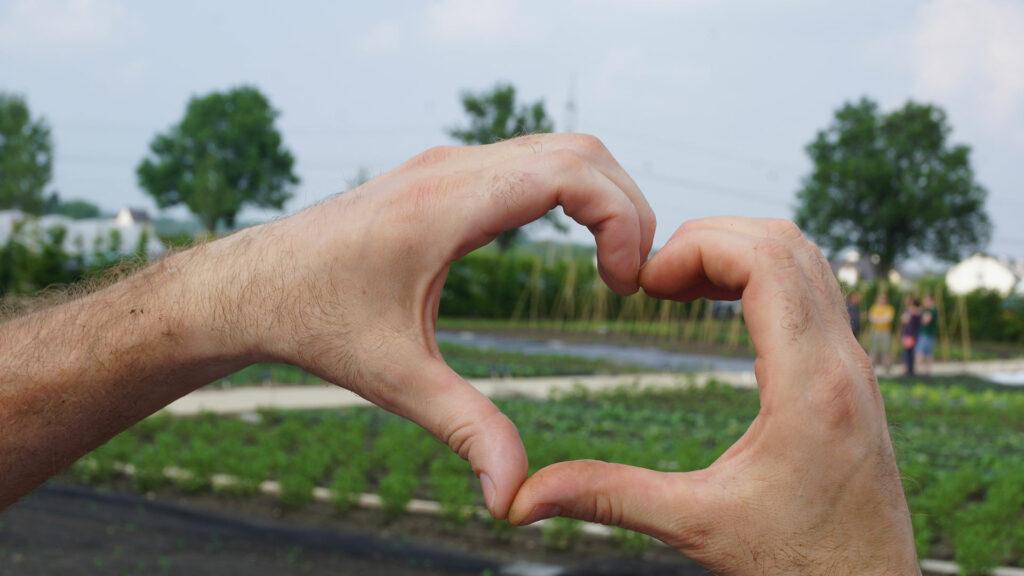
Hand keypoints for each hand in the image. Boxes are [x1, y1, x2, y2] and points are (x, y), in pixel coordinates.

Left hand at [220, 134, 655, 518]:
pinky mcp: (443, 175)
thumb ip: (464, 431)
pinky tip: (575, 245)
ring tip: (613, 266)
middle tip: (629, 279)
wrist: (251, 285)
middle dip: (627, 208)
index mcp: (446, 206)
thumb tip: (514, 498)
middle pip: (580, 151)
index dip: (622, 217)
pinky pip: (531, 160)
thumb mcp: (395, 379)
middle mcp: (452, 170)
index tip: (623, 282)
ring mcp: (447, 166)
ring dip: (602, 197)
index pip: (571, 172)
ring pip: (559, 149)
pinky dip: (572, 192)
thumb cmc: (314, 322)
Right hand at [507, 218, 919, 574]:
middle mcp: (844, 362)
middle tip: (652, 280)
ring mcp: (855, 365)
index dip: (697, 249)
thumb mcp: (696, 526)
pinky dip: (762, 275)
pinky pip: (812, 289)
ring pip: (805, 259)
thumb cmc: (799, 565)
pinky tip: (717, 308)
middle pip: (786, 241)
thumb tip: (523, 499)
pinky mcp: (852, 374)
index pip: (768, 261)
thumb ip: (610, 498)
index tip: (646, 284)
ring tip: (676, 286)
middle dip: (708, 240)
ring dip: (737, 252)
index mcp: (810, 386)